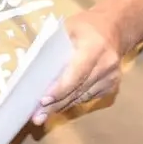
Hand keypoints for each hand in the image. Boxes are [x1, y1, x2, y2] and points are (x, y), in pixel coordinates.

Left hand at [33, 8, 122, 125]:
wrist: (115, 28)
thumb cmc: (85, 27)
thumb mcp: (66, 28)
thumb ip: (50, 46)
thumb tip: (27, 65)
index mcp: (94, 47)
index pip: (76, 74)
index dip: (60, 89)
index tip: (43, 100)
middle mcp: (106, 64)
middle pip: (78, 89)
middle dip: (55, 104)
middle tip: (36, 116)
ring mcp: (111, 77)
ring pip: (82, 97)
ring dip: (61, 106)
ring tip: (42, 116)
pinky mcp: (112, 86)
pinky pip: (88, 97)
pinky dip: (72, 102)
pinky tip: (57, 107)